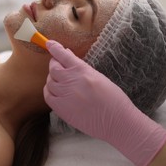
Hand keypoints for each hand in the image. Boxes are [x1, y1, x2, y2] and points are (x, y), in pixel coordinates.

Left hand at [44, 40, 165, 165]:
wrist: (116, 122)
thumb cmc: (113, 99)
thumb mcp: (99, 77)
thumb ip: (82, 69)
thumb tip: (69, 59)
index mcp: (83, 71)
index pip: (63, 55)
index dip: (55, 48)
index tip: (49, 43)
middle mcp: (71, 81)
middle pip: (53, 68)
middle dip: (54, 64)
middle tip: (58, 65)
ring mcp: (65, 95)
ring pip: (49, 82)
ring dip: (53, 79)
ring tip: (60, 81)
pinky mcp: (61, 109)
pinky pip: (48, 96)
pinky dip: (49, 91)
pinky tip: (55, 92)